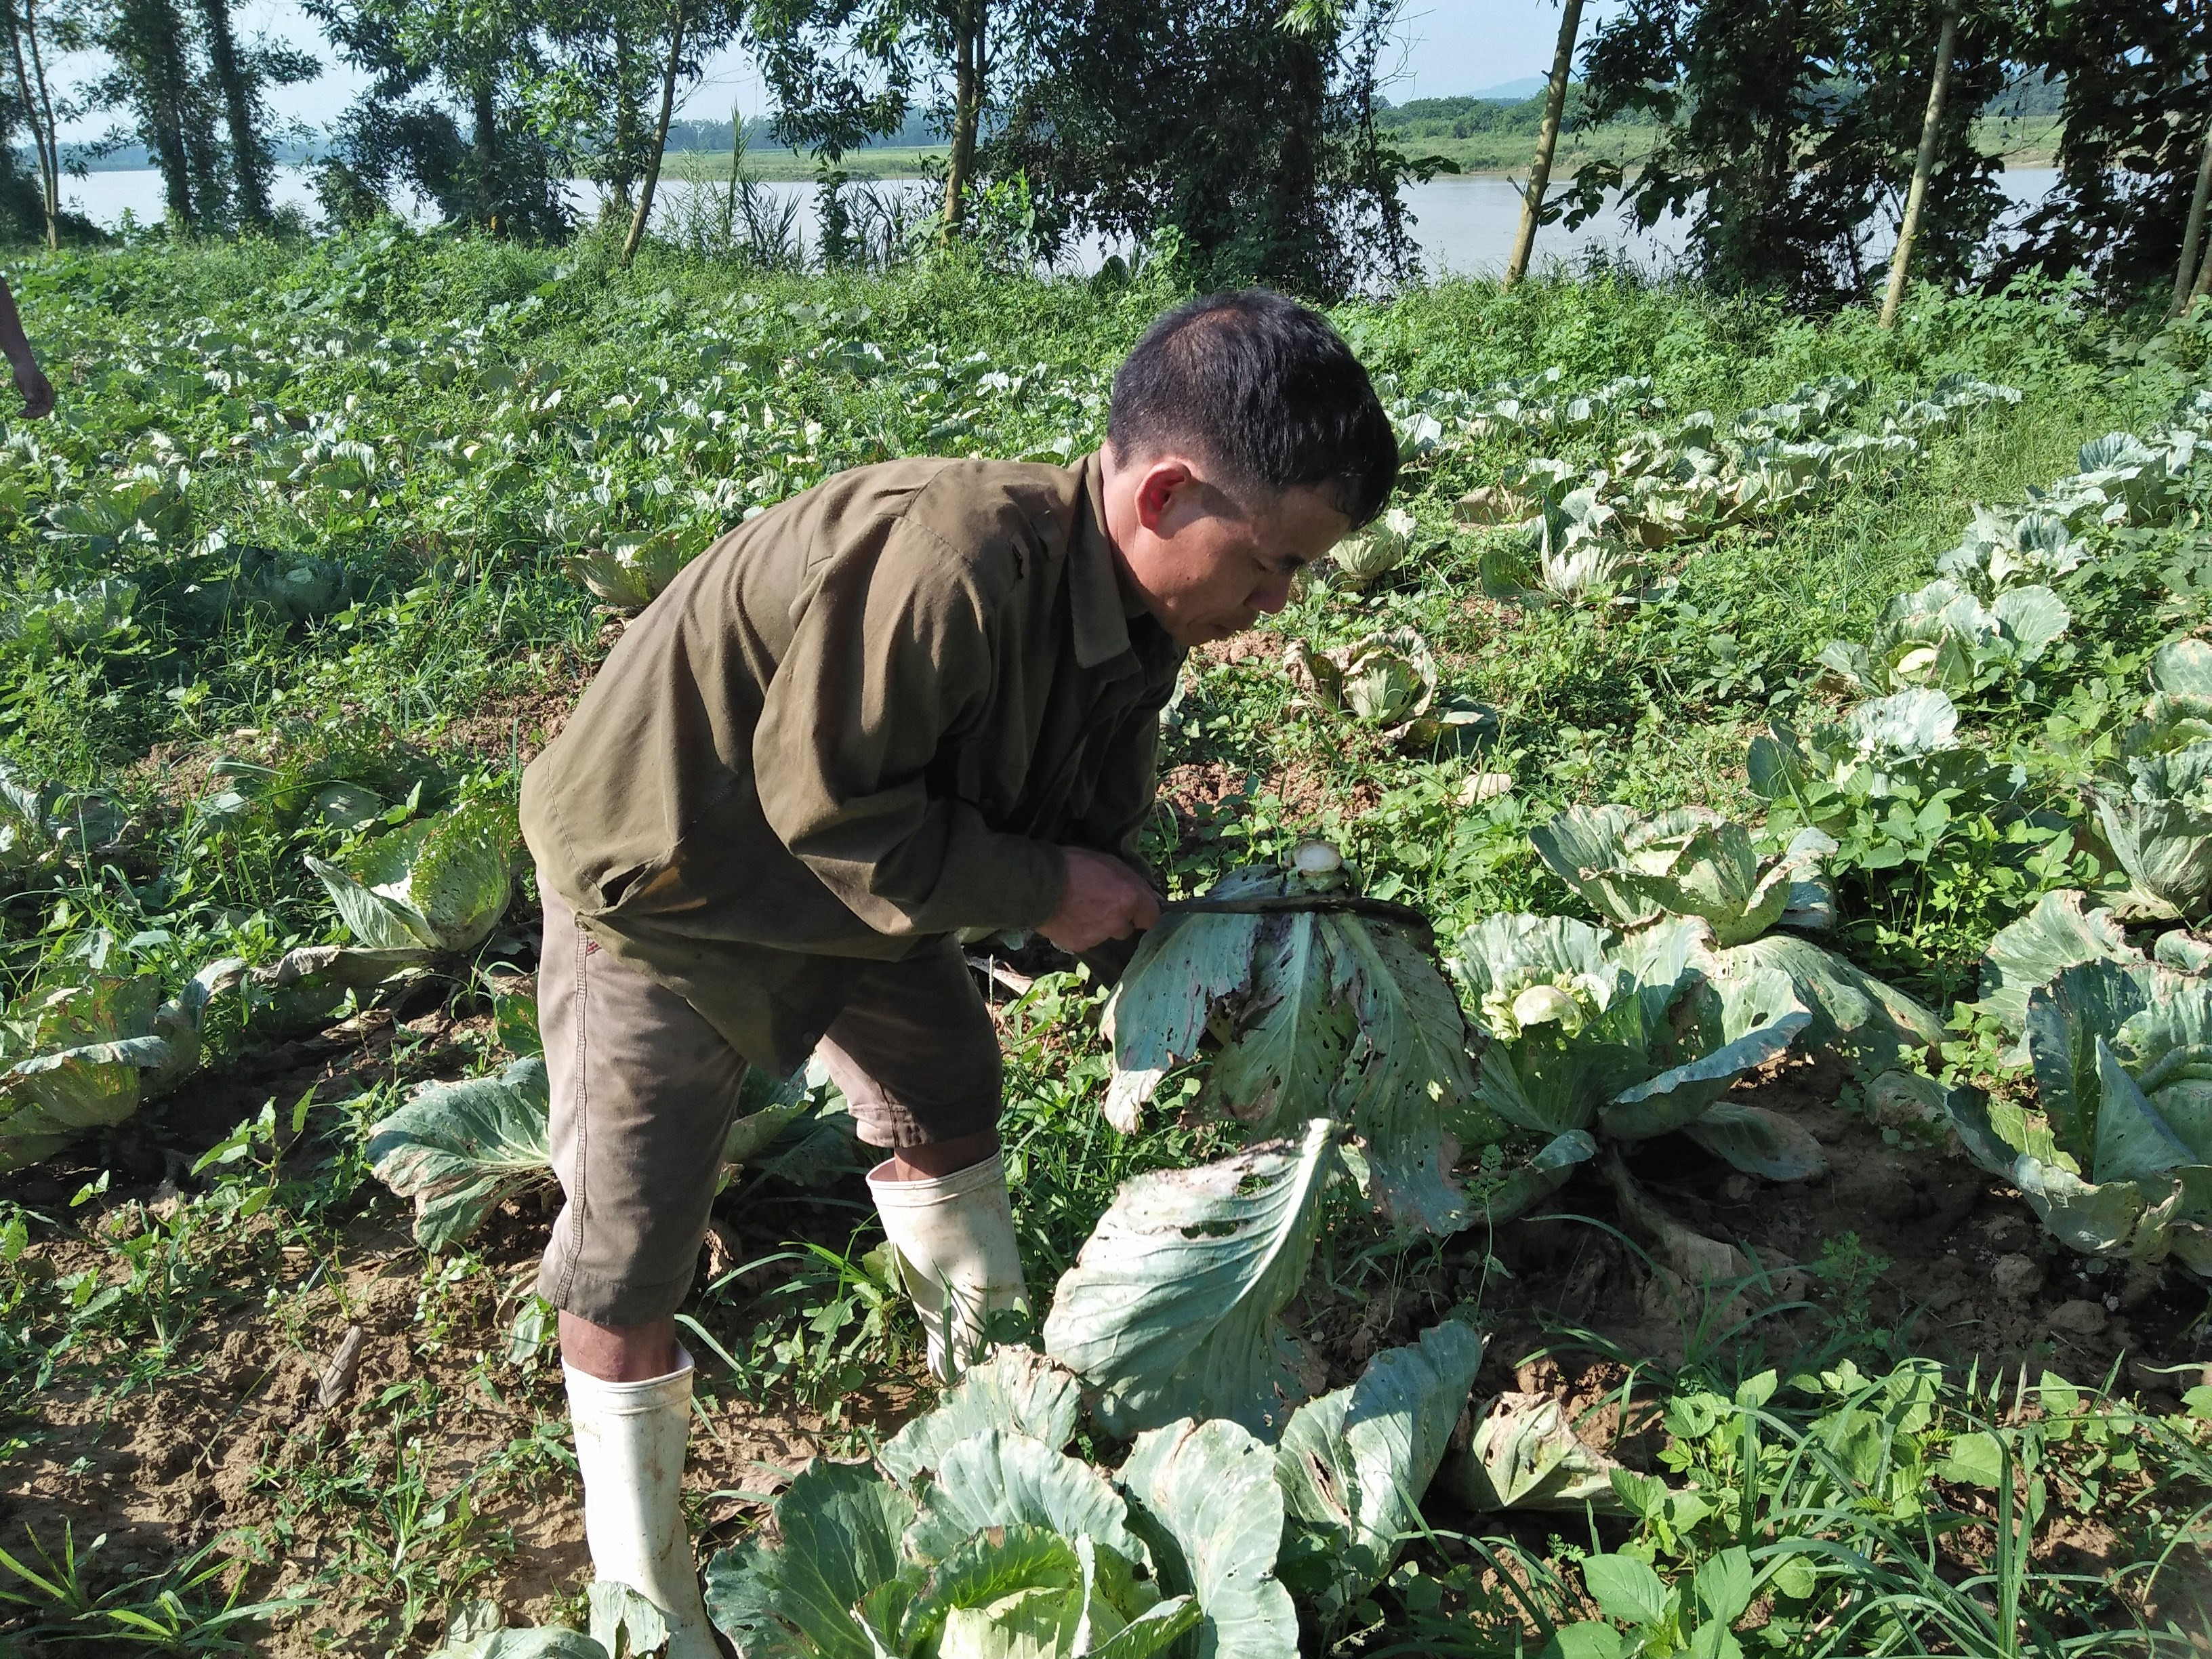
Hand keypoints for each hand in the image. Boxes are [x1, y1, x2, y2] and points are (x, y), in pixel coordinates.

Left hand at [12, 359, 51, 419]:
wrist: (22, 366)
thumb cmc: (27, 371)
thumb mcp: (28, 380)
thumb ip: (30, 390)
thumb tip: (30, 400)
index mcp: (48, 393)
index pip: (47, 406)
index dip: (41, 412)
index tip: (31, 413)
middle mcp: (44, 397)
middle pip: (42, 410)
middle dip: (34, 414)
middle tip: (24, 415)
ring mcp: (38, 398)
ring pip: (35, 410)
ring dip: (29, 414)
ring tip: (19, 414)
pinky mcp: (31, 398)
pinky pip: (30, 408)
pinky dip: (25, 411)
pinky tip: (19, 413)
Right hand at [1038, 847, 1161, 953]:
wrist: (1037, 884)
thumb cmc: (1073, 865)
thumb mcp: (1108, 862)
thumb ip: (1130, 881)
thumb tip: (1146, 895)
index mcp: (1130, 898)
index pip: (1152, 916)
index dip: (1143, 911)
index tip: (1135, 906)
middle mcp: (1118, 921)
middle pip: (1127, 928)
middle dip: (1119, 919)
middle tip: (1101, 904)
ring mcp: (1100, 936)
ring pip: (1107, 934)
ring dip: (1100, 925)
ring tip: (1081, 909)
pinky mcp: (1081, 945)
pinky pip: (1088, 940)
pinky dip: (1082, 931)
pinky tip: (1069, 917)